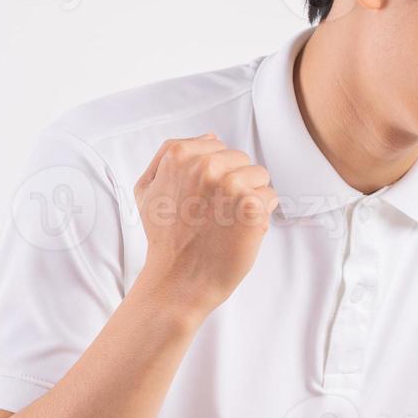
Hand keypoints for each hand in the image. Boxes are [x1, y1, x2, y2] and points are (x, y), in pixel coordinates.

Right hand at [131, 133, 277, 317]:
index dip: (216, 174)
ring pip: (260, 176)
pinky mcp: (252, 207)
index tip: (203, 198)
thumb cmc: (165, 238)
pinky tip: (241, 230)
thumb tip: (210, 137)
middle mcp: (206, 166)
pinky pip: (270, 197)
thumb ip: (169, 156)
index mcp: (180, 156)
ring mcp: (231, 185)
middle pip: (242, 160)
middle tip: (216, 213)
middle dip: (235, 183)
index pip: (219, 147)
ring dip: (250, 197)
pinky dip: (261, 214)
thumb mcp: (147, 190)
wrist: (178, 280)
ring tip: (229, 221)